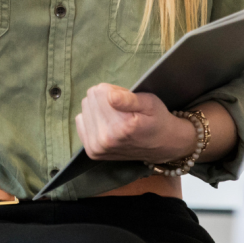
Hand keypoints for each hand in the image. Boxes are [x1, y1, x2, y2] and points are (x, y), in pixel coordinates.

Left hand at [76, 84, 196, 163]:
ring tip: (118, 117)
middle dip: (106, 99)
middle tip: (124, 110)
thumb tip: (108, 95)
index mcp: (120, 126)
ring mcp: (96, 147)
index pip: (99, 91)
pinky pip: (80, 121)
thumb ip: (128, 99)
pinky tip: (107, 124)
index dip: (114, 91)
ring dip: (99, 109)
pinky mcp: (92, 151)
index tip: (127, 100)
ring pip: (85, 108)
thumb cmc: (157, 120)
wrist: (163, 146)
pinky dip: (93, 119)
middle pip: (90, 99)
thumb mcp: (150, 103)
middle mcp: (105, 139)